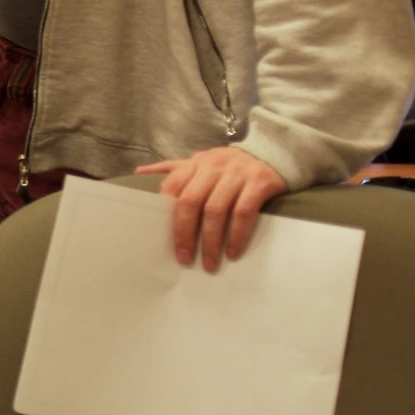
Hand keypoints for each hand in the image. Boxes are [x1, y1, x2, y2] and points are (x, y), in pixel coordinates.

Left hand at [137, 146, 286, 271]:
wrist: (275, 151)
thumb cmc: (231, 163)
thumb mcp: (201, 160)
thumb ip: (173, 168)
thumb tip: (139, 173)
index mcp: (195, 163)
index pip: (172, 188)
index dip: (165, 215)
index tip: (163, 240)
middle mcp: (213, 166)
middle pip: (191, 202)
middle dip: (185, 233)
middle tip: (185, 259)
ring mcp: (237, 174)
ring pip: (216, 211)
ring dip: (211, 241)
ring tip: (210, 263)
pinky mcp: (259, 182)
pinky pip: (244, 213)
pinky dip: (237, 235)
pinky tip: (233, 252)